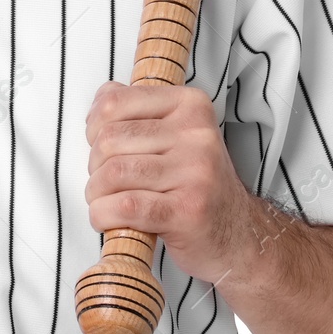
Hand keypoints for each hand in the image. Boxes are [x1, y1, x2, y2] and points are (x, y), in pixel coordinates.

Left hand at [84, 82, 255, 283]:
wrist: (238, 234)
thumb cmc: (196, 183)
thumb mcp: (176, 134)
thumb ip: (138, 110)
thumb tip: (101, 99)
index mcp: (191, 106)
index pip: (116, 101)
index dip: (93, 126)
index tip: (97, 145)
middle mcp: (197, 134)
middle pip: (110, 140)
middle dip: (94, 166)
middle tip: (104, 182)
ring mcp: (196, 172)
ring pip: (114, 173)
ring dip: (96, 194)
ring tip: (105, 201)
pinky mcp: (188, 211)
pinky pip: (126, 206)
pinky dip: (104, 215)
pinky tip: (107, 219)